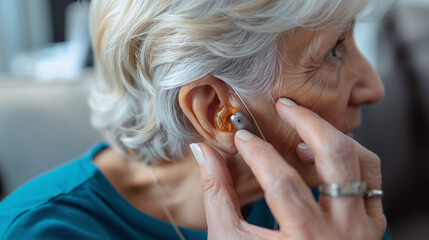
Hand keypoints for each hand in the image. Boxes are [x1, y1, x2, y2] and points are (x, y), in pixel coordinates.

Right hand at [191, 98, 385, 239]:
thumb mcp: (229, 238)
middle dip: (306, 123)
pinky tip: (322, 154)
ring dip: (332, 138)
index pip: (282, 183)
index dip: (258, 152)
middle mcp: (342, 235)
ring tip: (302, 133)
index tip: (242, 137)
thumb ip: (217, 193)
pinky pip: (371, 178)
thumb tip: (203, 151)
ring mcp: (364, 230)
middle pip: (334, 158)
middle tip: (284, 107)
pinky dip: (350, 157)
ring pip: (362, 162)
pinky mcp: (372, 225)